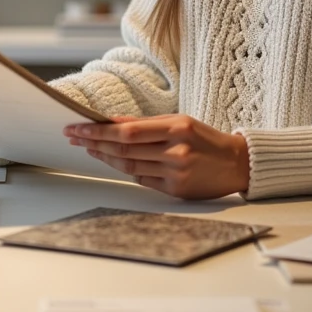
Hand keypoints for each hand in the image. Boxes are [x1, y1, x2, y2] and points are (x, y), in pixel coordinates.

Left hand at [64, 114, 249, 199]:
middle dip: (94, 142)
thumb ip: (147, 124)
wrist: (237, 164)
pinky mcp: (176, 189)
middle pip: (124, 149)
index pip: (127, 131)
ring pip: (129, 166)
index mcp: (176, 128)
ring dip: (105, 157)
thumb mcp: (180, 122)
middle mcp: (175, 150)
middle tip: (74, 136)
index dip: (99, 131)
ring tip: (88, 148)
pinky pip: (142, 179)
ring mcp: (175, 172)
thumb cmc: (207, 140)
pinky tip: (114, 162)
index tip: (79, 128)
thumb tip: (113, 121)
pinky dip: (127, 170)